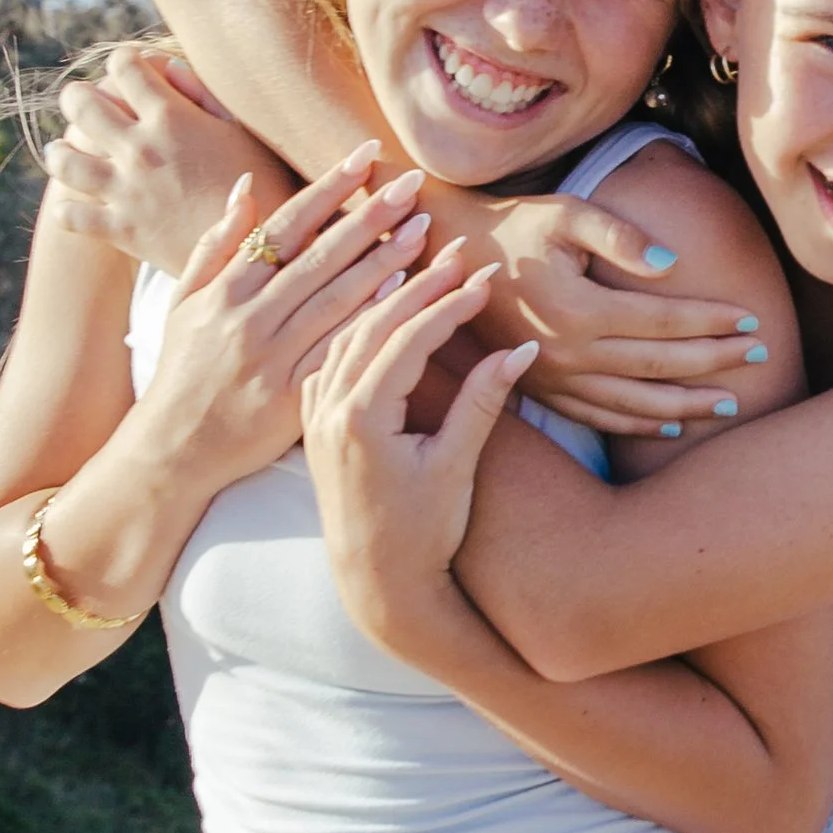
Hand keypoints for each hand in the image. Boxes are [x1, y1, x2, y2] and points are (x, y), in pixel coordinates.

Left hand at [44, 44, 280, 270]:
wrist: (265, 253)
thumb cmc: (269, 186)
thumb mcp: (245, 131)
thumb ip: (206, 94)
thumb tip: (170, 68)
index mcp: (172, 117)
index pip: (124, 66)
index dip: (124, 63)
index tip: (130, 73)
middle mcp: (140, 148)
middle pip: (81, 103)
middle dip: (79, 99)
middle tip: (84, 106)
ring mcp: (126, 190)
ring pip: (65, 160)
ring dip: (60, 152)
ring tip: (62, 152)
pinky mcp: (123, 230)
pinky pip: (73, 216)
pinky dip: (67, 210)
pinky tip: (72, 207)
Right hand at [133, 150, 429, 496]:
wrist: (174, 450)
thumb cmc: (182, 372)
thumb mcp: (183, 304)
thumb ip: (214, 245)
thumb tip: (245, 187)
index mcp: (225, 291)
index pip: (284, 227)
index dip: (327, 187)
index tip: (365, 155)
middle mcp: (249, 320)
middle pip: (318, 258)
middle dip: (368, 216)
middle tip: (412, 184)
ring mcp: (272, 360)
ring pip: (335, 301)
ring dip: (383, 262)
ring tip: (424, 230)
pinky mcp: (292, 399)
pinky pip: (338, 351)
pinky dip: (369, 321)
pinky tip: (405, 295)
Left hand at [303, 253, 538, 659]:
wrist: (375, 583)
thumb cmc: (422, 535)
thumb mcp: (456, 467)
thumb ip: (480, 403)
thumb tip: (518, 350)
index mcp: (361, 419)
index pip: (406, 338)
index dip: (448, 303)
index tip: (482, 276)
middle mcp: (328, 410)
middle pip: (372, 323)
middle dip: (416, 283)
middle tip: (455, 249)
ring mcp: (316, 415)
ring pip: (345, 333)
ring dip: (382, 294)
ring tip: (417, 258)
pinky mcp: (314, 423)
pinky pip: (331, 355)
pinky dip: (356, 324)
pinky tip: (377, 303)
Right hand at [477, 191, 768, 435]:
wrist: (455, 262)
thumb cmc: (518, 228)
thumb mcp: (566, 214)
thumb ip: (619, 235)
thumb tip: (672, 263)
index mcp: (579, 309)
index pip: (664, 320)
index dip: (711, 320)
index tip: (750, 318)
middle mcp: (569, 353)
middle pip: (658, 366)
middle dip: (714, 362)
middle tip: (760, 356)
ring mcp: (555, 379)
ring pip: (635, 403)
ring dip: (688, 405)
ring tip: (732, 404)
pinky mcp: (543, 392)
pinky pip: (600, 418)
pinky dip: (639, 425)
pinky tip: (672, 425)